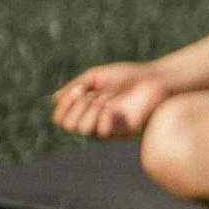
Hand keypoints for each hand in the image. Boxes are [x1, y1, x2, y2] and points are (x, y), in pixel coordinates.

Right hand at [52, 63, 173, 137]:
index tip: (79, 90)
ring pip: (83, 129)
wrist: (154, 79)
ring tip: (102, 101)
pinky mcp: (122, 131)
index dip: (64, 106)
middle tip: (90, 95)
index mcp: (85, 107)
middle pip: (68, 125)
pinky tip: (112, 109)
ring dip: (88, 111)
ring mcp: (107, 126)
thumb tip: (54, 99)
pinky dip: (103, 118)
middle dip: (75, 107)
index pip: (61, 117)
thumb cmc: (127, 76)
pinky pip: (103, 132)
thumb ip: (75, 87)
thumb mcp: (96, 76)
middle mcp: (94, 119)